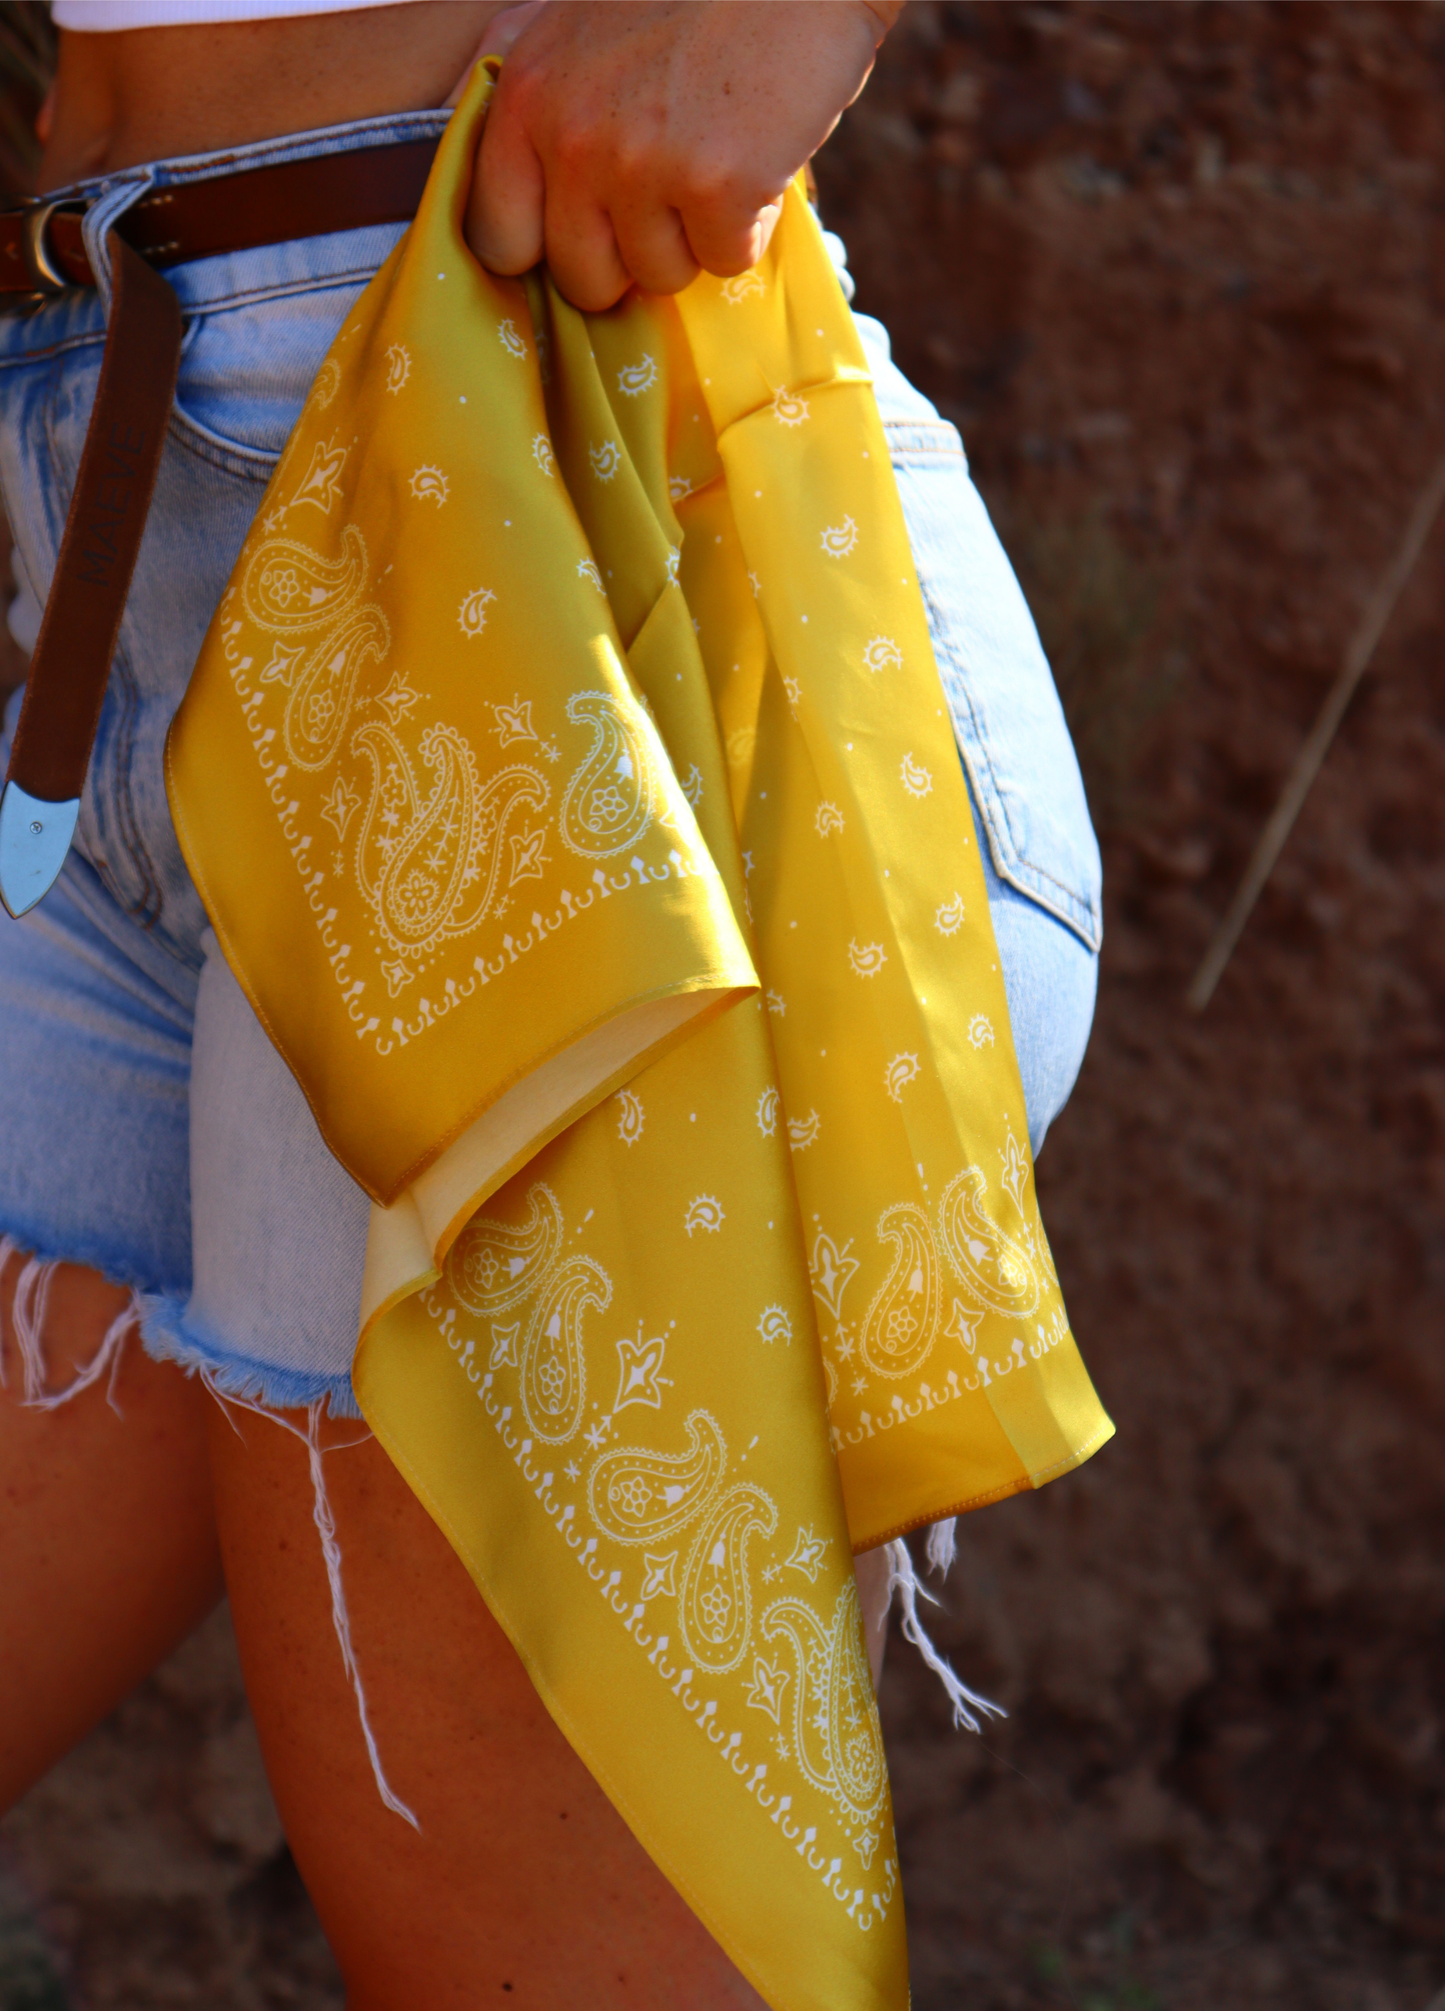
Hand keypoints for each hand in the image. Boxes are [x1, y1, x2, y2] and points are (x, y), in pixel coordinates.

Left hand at [453, 1, 900, 310]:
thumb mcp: (579, 23)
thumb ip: (540, 97)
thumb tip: (516, 192)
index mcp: (524, 93)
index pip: (497, 239)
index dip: (547, 250)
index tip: (586, 237)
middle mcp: (570, 135)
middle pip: (582, 278)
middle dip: (627, 256)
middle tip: (666, 197)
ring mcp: (641, 165)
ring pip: (658, 276)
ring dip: (695, 237)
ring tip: (716, 155)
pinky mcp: (714, 187)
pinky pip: (725, 260)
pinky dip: (751, 224)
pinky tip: (758, 154)